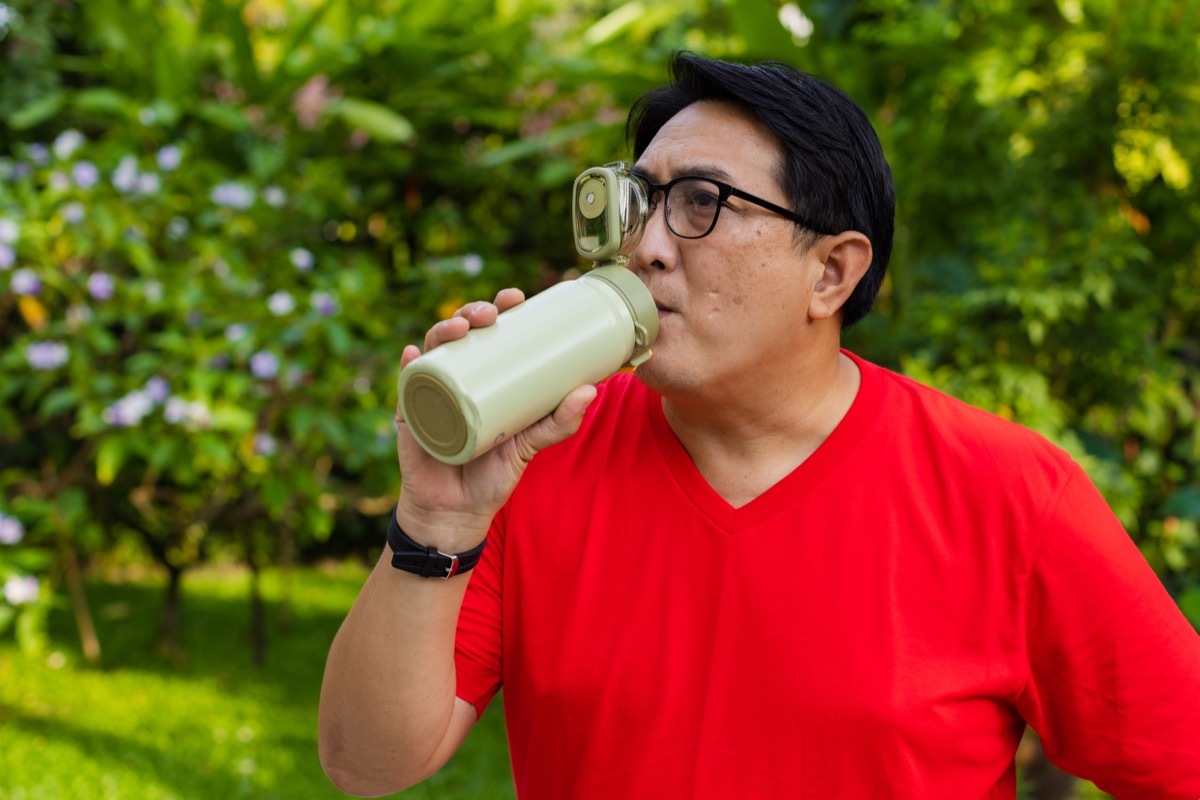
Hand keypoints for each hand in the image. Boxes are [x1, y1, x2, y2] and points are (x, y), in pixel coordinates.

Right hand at [393, 289, 596, 550]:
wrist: (458, 512)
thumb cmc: (494, 474)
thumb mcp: (531, 445)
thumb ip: (560, 422)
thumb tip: (593, 390)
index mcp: (488, 376)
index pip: (493, 332)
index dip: (501, 308)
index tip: (516, 297)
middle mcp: (459, 377)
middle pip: (462, 333)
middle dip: (472, 312)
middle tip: (490, 314)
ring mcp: (432, 391)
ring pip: (433, 349)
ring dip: (441, 330)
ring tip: (457, 329)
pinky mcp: (410, 413)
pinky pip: (406, 383)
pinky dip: (407, 364)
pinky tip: (412, 353)